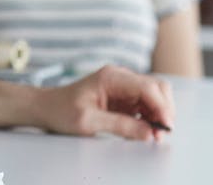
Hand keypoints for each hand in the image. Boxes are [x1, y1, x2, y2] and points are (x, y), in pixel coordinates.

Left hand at [35, 65, 175, 141]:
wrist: (47, 107)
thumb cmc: (62, 111)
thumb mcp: (88, 121)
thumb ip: (120, 125)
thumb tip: (149, 132)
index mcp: (111, 77)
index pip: (148, 87)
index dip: (162, 108)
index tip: (165, 128)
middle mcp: (120, 77)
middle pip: (158, 88)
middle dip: (164, 111)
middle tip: (159, 134)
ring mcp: (124, 86)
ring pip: (156, 96)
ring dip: (159, 115)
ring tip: (152, 135)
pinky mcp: (124, 97)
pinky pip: (147, 105)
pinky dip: (152, 117)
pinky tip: (145, 130)